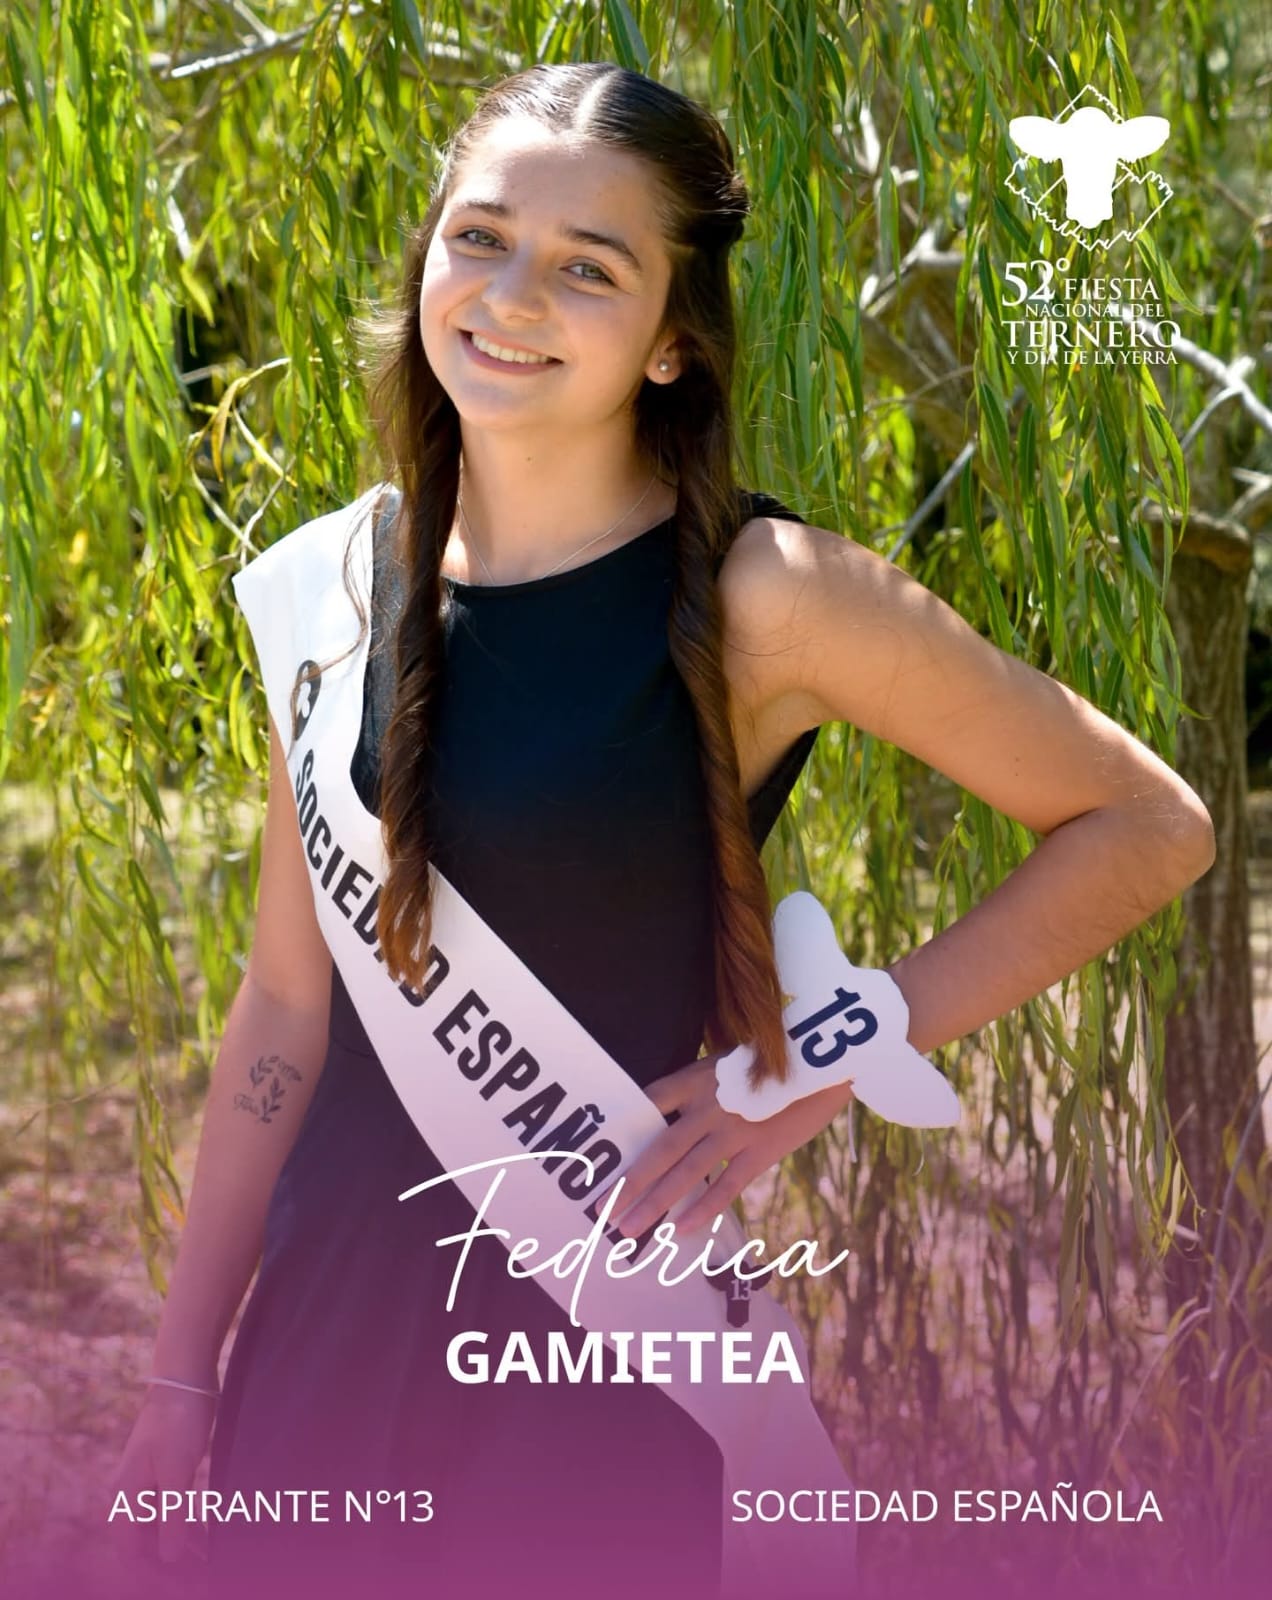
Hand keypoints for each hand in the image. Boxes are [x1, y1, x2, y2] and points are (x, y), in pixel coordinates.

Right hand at [106, 1385, 217, 1577]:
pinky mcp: (166, 1472)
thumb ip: (172, 1516)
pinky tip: (207, 1537)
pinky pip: (172, 1511)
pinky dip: (187, 1526)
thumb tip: (169, 1558)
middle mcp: (130, 1494)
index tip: (182, 1588)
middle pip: (145, 1544)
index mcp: (125, 1496)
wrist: (184, 1378)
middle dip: (169, 1566)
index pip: (131, 1552)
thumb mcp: (177, 1472)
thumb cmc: (177, 1422)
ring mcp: (148, 1483)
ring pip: (160, 1528)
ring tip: (208, 1565)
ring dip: (181, 1548)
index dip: (153, 1575)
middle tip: (201, 1580)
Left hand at [596, 1051, 855, 1236]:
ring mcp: (732, 1131)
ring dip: (653, 1204)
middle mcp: (708, 1107)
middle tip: (600, 1209)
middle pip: (658, 1149)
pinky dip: (702, 1210)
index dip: (624, 1124)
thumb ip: (707, 1088)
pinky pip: (724, 1187)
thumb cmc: (779, 1061)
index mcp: (697, 1077)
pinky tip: (680, 1230)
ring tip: (627, 1228)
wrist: (825, 1061)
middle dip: (627, 1182)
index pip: (649, 1099)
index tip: (599, 1149)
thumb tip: (682, 1116)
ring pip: (684, 1174)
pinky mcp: (759, 1152)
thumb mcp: (733, 1062)